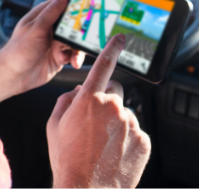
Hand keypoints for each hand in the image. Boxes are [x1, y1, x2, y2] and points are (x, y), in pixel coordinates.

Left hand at [0, 0, 84, 94]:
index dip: (76, 4)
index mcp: (43, 16)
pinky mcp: (59, 56)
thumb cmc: (18, 50)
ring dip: (77, 48)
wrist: (14, 76)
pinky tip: (69, 61)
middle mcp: (51, 28)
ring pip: (75, 40)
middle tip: (86, 35)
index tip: (89, 6)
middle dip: (80, 30)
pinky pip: (73, 54)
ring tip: (73, 55)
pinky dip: (74, 58)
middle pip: (73, 24)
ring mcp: (55, 42)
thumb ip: (51, 12)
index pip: (62, 4)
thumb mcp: (37, 28)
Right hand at [46, 34, 151, 187]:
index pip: (103, 65)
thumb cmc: (67, 160)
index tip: (121, 38)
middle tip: (95, 124)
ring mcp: (131, 124)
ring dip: (116, 125)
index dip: (112, 49)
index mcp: (89, 100)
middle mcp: (113, 108)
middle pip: (114, 93)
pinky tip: (113, 155)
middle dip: (106, 102)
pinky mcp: (143, 140)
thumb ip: (66, 101)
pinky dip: (127, 141)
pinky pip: (135, 133)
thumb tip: (78, 92)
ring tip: (102, 147)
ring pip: (124, 115)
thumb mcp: (54, 126)